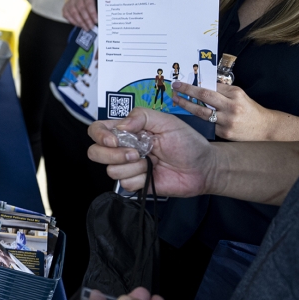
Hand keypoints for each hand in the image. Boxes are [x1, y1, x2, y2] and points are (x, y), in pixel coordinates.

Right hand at [62, 0, 96, 29]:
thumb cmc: (90, 3)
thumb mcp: (95, 2)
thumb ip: (97, 9)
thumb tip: (100, 19)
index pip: (89, 4)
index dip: (92, 13)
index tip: (96, 21)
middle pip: (81, 9)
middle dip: (87, 19)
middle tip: (91, 27)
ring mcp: (69, 2)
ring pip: (74, 13)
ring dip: (80, 22)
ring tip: (86, 28)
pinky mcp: (64, 8)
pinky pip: (67, 16)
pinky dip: (73, 22)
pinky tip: (79, 26)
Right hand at [86, 108, 215, 195]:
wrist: (203, 167)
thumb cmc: (188, 142)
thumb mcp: (167, 121)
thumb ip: (141, 116)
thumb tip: (120, 126)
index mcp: (127, 130)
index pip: (97, 130)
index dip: (99, 135)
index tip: (114, 140)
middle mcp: (123, 148)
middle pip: (95, 152)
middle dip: (113, 155)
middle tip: (136, 154)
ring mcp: (128, 167)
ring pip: (111, 170)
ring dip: (133, 167)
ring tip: (151, 162)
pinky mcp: (135, 183)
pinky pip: (125, 183)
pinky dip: (140, 179)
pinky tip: (153, 174)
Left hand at [173, 82, 276, 140]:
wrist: (265, 128)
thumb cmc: (249, 110)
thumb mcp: (239, 96)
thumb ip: (222, 91)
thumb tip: (202, 85)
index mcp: (236, 94)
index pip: (211, 87)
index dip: (194, 85)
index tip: (182, 83)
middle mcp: (232, 107)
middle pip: (205, 96)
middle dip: (187, 91)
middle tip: (175, 87)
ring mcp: (227, 121)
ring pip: (202, 112)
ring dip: (186, 105)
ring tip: (176, 100)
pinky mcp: (224, 133)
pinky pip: (207, 124)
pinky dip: (197, 119)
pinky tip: (187, 115)